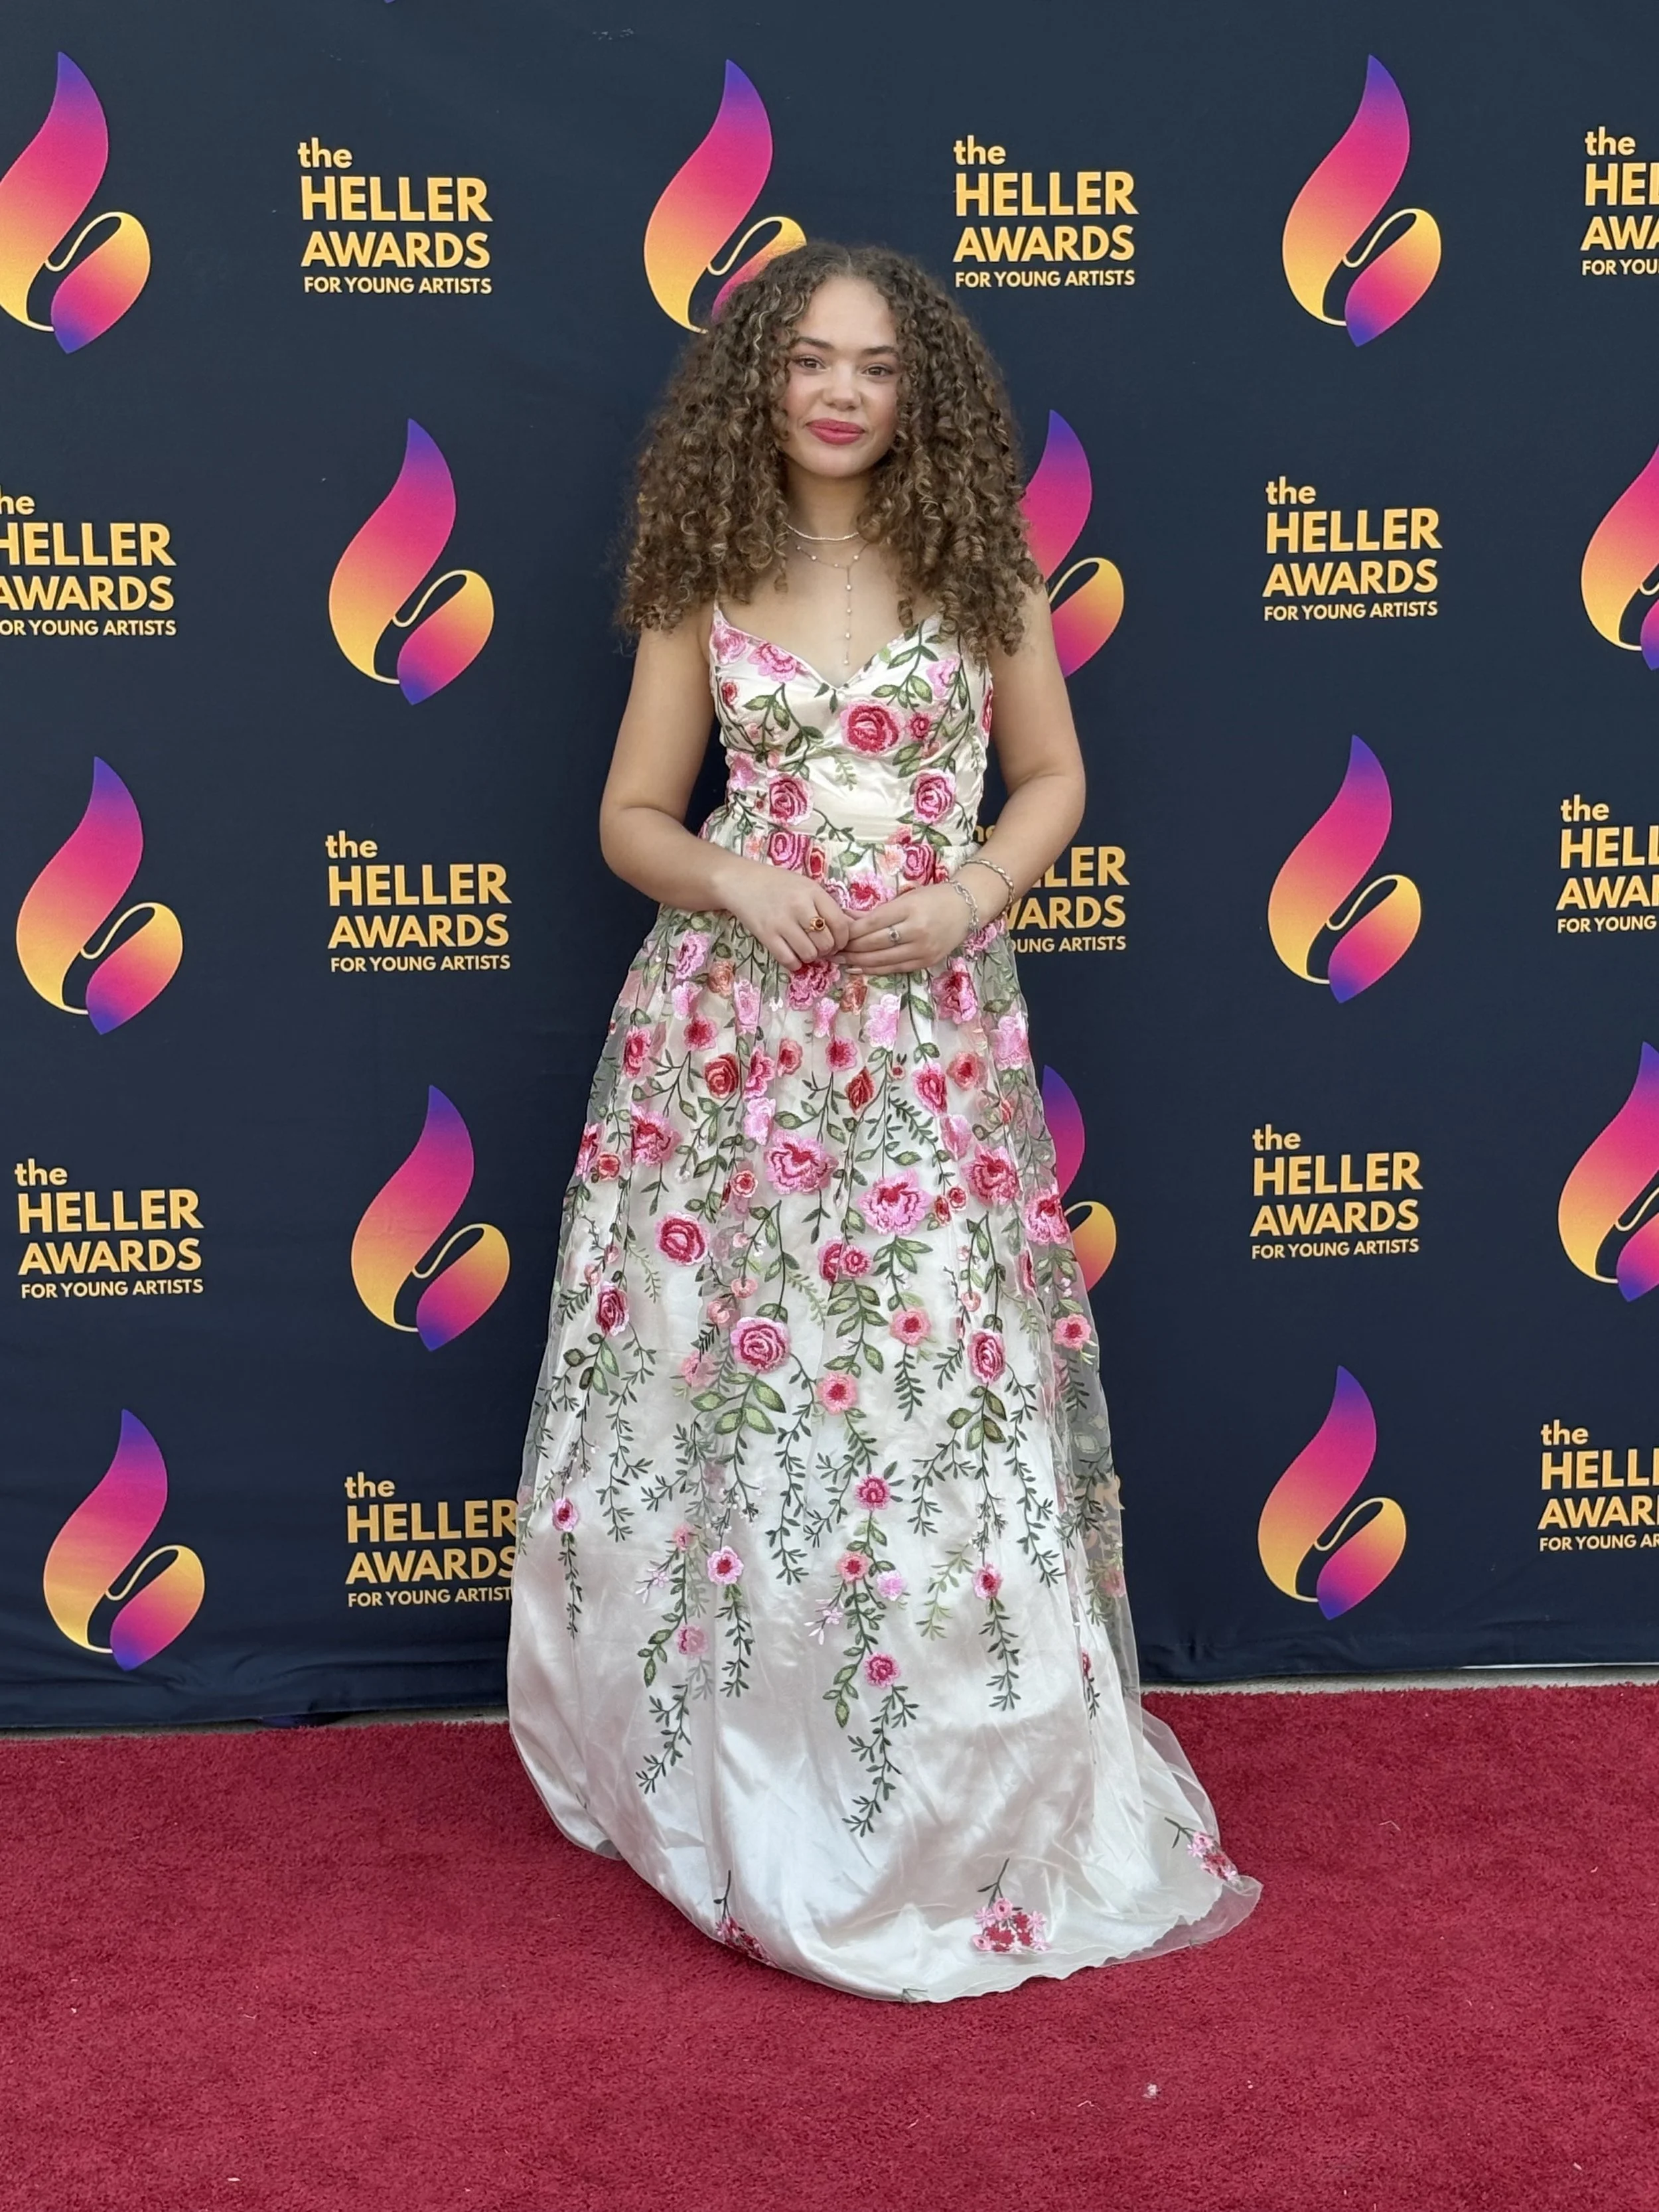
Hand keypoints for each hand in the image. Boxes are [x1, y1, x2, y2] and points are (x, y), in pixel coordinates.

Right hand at [715, 855, 851, 970]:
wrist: (741, 882)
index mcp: (813, 892)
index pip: (840, 924)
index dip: (844, 939)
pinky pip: (789, 960)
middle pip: (826, 942)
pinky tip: (792, 955)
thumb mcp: (806, 887)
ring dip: (811, 956)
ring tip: (805, 948)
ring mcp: (781, 922)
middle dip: (827, 949)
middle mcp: (799, 906)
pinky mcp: (766, 935)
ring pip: (809, 954)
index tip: (838, 941)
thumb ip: (826, 905)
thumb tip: (852, 927)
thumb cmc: (778, 884)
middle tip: (820, 946)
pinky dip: (794, 963)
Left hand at [841, 884, 974, 974]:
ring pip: (882, 960)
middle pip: (874, 943)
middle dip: (850, 947)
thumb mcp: (905, 897)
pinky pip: (894, 968)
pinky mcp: (926, 962)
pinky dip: (873, 969)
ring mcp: (922, 949)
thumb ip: (876, 911)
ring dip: (857, 961)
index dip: (850, 931)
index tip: (835, 933)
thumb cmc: (933, 898)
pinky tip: (857, 967)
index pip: (872, 923)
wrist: (966, 908)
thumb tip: (845, 917)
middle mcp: (916, 931)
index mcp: (909, 909)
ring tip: (838, 960)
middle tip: (831, 949)